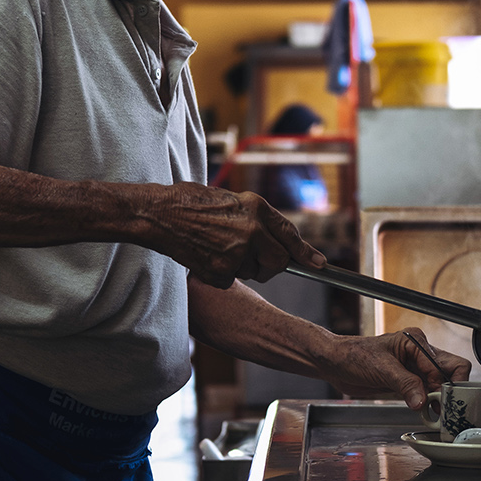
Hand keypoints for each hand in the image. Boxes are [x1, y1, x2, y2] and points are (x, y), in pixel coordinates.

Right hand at [143, 184, 324, 287]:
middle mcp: (252, 230)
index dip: (306, 253)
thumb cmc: (193, 202)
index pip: (290, 235)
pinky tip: (206, 255)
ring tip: (217, 245)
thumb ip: (257, 219)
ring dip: (240, 266)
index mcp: (258, 208)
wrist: (161, 214)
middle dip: (269, 265)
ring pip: (253, 273)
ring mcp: (237, 253)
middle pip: (278, 262)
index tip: (319, 264)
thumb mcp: (233, 200)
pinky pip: (230, 280)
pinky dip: (220, 273)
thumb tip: (278, 240)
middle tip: (252, 258)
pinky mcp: (221, 271)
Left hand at [318, 327, 470, 409]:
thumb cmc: (354, 355)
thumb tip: (422, 401)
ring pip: (440, 384)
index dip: (445, 385)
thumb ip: (405, 384)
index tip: (442, 402)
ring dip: (441, 400)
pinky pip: (427, 393)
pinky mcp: (408, 382)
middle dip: (451, 391)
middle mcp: (420, 354)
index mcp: (416, 342)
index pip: (446, 364)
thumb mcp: (382, 369)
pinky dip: (430, 404)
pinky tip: (428, 414)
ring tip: (439, 416)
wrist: (335, 363)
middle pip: (450, 371)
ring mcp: (415, 369)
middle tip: (447, 409)